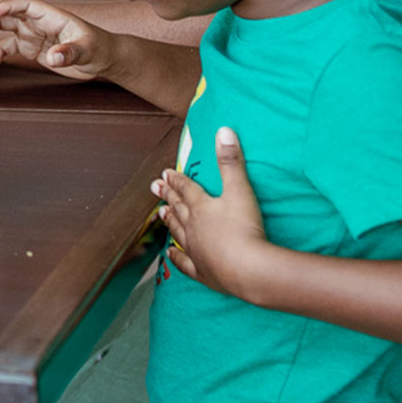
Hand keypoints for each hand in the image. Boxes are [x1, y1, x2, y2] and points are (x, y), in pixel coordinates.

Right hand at [0, 0, 107, 78]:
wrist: (103, 59)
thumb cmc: (100, 48)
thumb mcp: (88, 50)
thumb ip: (71, 51)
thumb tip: (55, 55)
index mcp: (49, 14)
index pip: (22, 3)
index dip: (4, 6)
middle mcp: (36, 20)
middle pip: (4, 13)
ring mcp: (29, 32)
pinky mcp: (26, 46)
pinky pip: (3, 48)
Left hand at [153, 126, 271, 298]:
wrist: (247, 269)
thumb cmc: (244, 228)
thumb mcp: (240, 190)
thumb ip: (231, 161)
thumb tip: (223, 130)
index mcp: (201, 206)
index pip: (186, 188)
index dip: (176, 179)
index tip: (165, 173)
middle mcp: (193, 227)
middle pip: (178, 207)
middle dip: (168, 195)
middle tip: (154, 187)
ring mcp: (195, 250)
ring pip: (178, 232)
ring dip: (170, 221)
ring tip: (162, 213)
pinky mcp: (202, 271)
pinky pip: (184, 263)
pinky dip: (176, 257)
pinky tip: (169, 254)